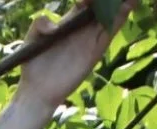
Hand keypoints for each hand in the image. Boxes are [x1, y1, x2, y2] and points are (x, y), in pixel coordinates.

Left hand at [18, 0, 136, 110]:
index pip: (86, 2)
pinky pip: (110, 32)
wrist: (37, 91)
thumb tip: (52, 26)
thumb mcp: (30, 41)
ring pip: (111, 16)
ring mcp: (91, 39)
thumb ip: (38, 25)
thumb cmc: (32, 66)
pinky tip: (127, 6)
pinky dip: (120, 18)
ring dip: (121, 3)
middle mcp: (83, 28)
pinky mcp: (96, 51)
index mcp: (70, 21)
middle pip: (102, 6)